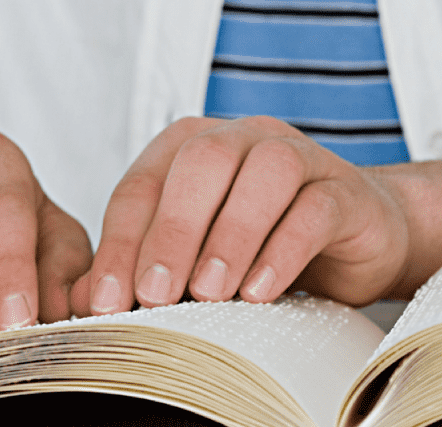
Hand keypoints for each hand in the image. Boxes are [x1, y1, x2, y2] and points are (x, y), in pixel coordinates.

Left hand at [71, 116, 409, 313]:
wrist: (356, 236)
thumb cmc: (259, 242)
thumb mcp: (193, 256)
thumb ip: (140, 269)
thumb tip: (85, 301)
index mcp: (187, 147)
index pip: (141, 186)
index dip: (120, 243)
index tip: (107, 300)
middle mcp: (240, 138)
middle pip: (199, 164)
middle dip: (171, 232)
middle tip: (155, 294)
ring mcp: (297, 155)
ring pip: (262, 175)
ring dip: (230, 235)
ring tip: (209, 292)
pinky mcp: (343, 191)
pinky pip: (313, 208)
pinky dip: (283, 249)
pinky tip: (259, 289)